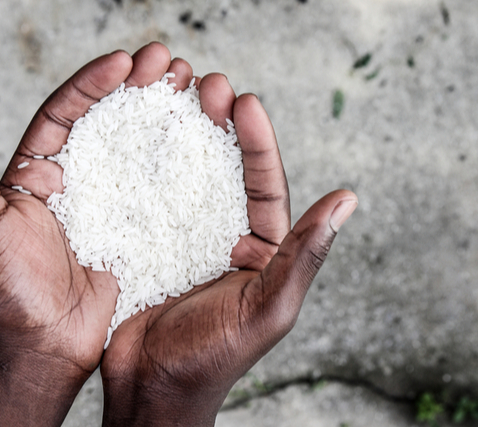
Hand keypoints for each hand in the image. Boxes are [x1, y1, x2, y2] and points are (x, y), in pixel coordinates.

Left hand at [0, 43, 177, 425]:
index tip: (124, 62)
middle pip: (111, 122)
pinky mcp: (139, 232)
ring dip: (165, 116)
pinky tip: (204, 142)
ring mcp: (112, 206)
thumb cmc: (4, 290)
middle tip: (169, 64)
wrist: (43, 345)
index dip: (93, 82)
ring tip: (195, 89)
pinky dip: (182, 166)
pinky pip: (162, 193)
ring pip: (141, 150)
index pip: (66, 112)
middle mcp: (79, 182)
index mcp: (39, 172)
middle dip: (139, 88)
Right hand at [99, 48, 357, 425]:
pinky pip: (144, 195)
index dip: (257, 139)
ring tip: (169, 93)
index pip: (264, 182)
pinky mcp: (145, 243)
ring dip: (179, 133)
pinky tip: (128, 133)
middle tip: (205, 83)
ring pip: (184, 173)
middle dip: (216, 123)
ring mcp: (184, 237)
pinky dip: (139, 162)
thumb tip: (349, 198)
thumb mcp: (268, 308)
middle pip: (224, 166)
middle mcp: (226, 235)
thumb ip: (305, 255)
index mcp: (263, 248)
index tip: (244, 101)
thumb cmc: (213, 359)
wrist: (151, 390)